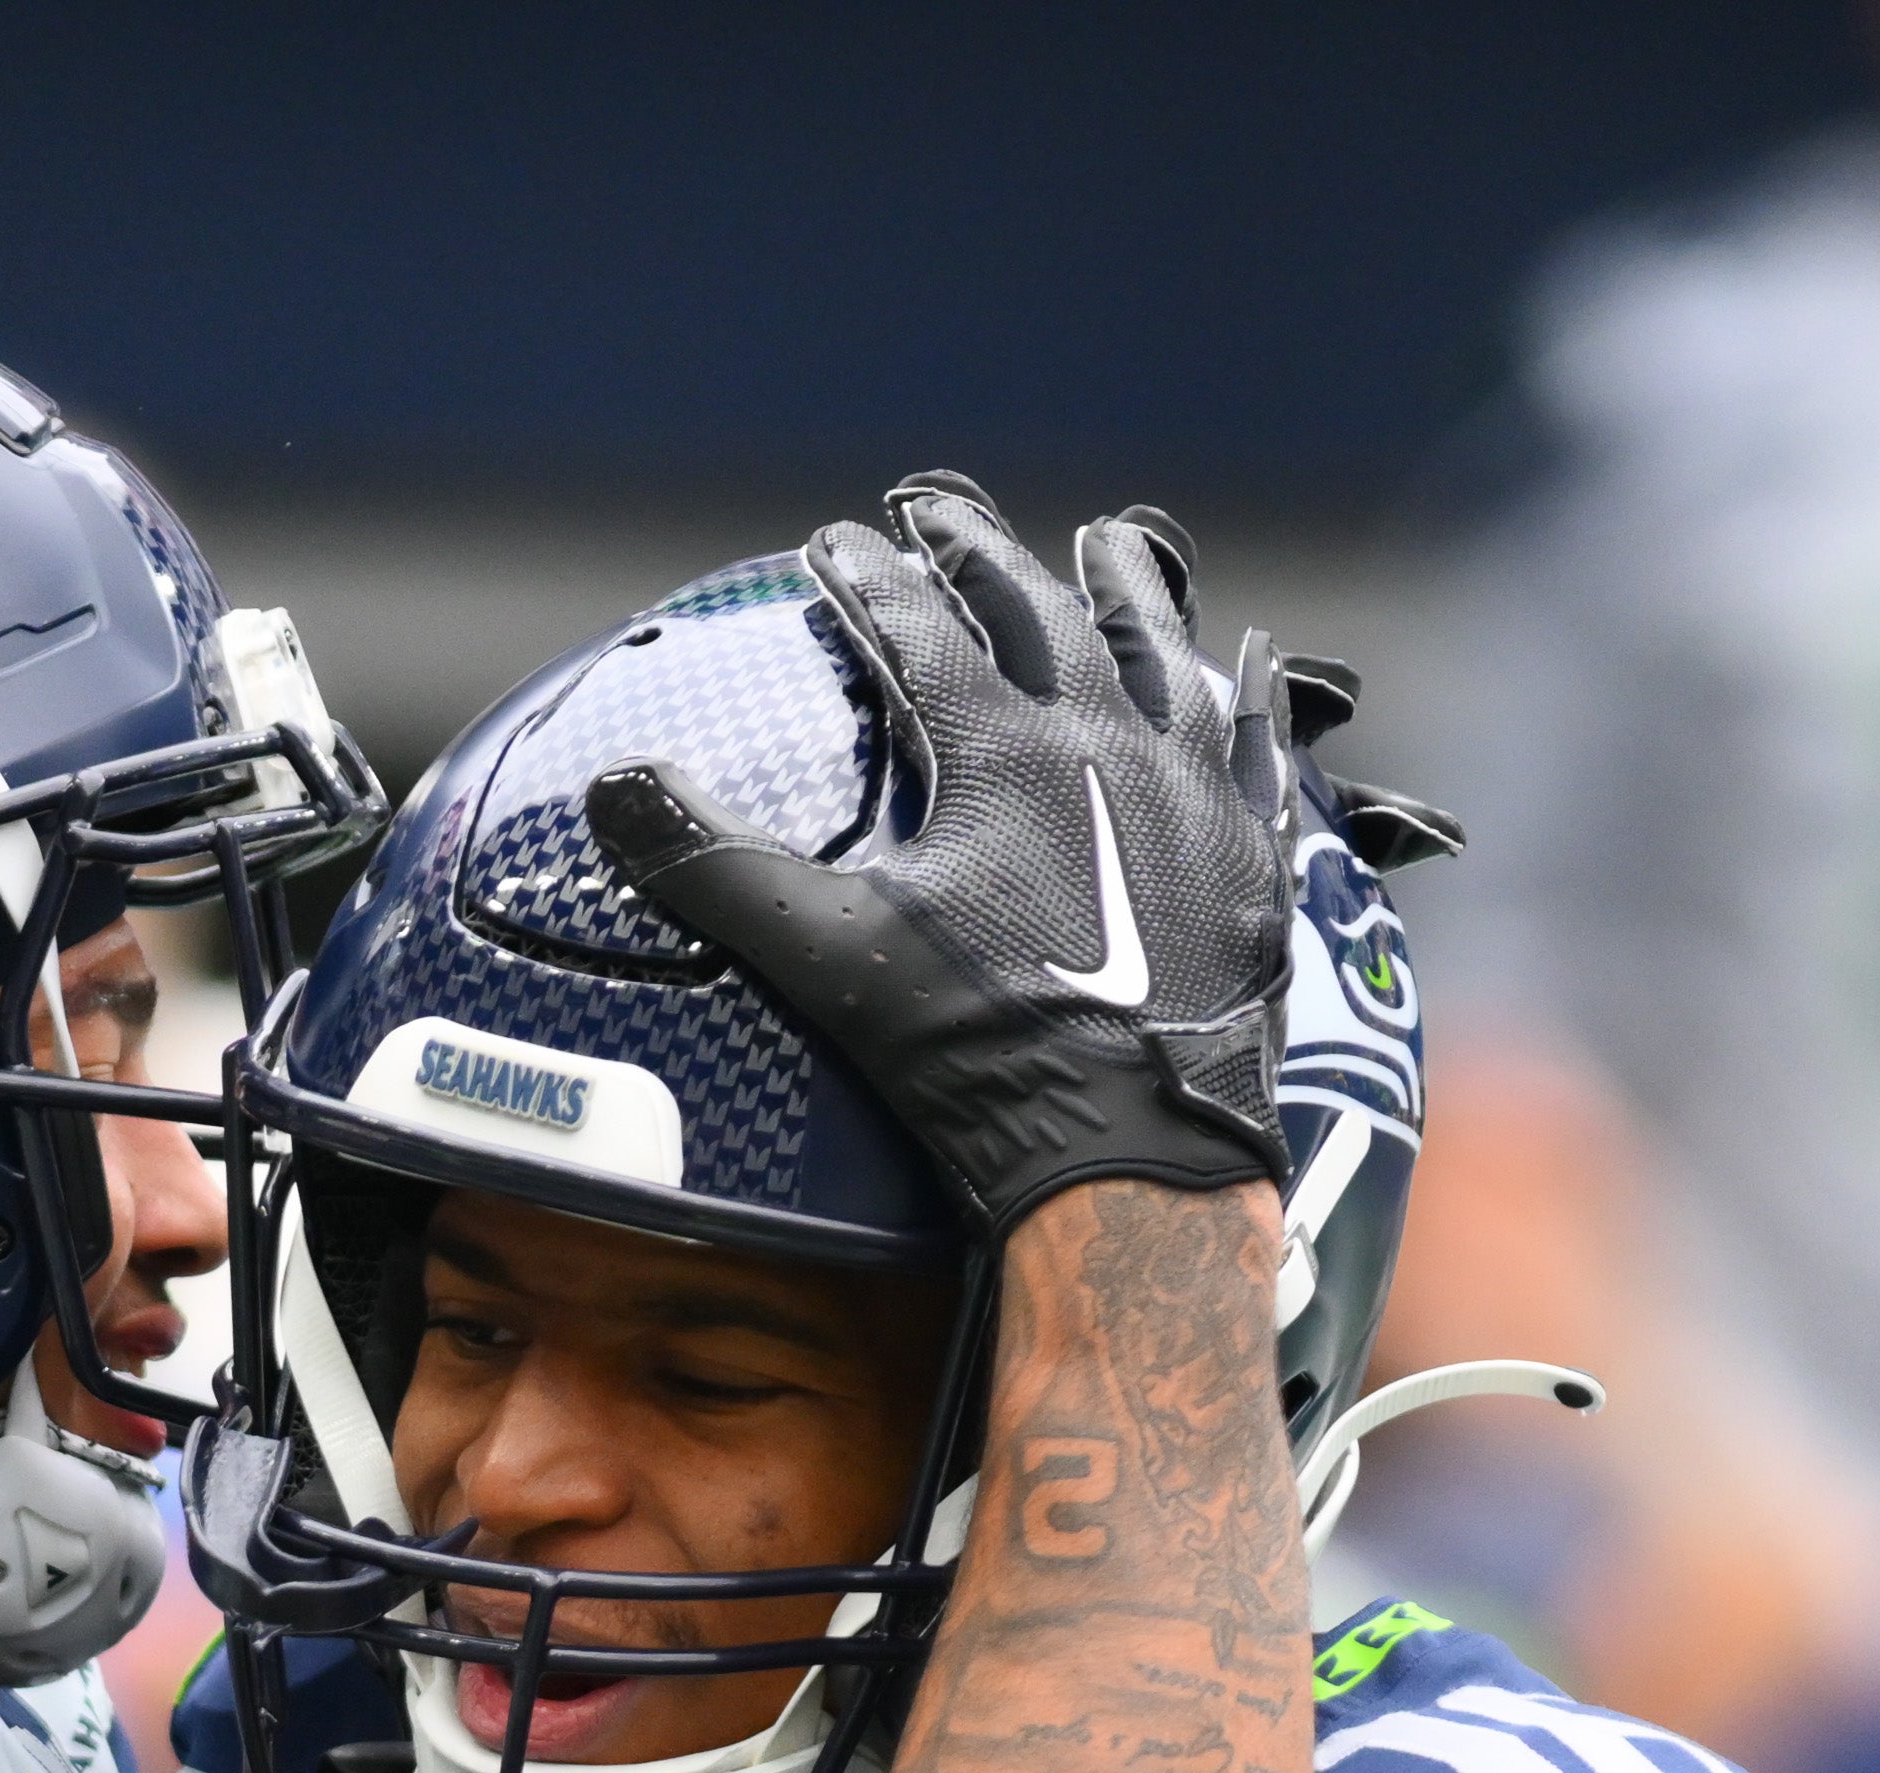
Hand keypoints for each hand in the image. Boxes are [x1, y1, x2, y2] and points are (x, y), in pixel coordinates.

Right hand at [584, 478, 1299, 1227]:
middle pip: (1045, 617)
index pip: (921, 632)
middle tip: (948, 511)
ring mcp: (1194, 798)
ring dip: (1131, 594)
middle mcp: (1109, 748)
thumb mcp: (830, 957)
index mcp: (1003, 754)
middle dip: (987, 555)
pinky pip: (1262, 748)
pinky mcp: (1250, 859)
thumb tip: (617, 791)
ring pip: (1165, 658)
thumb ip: (719, 869)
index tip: (837, 540)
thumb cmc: (981, 1056)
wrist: (1129, 1155)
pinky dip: (1256, 698)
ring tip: (1113, 541)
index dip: (870, 579)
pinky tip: (1259, 661)